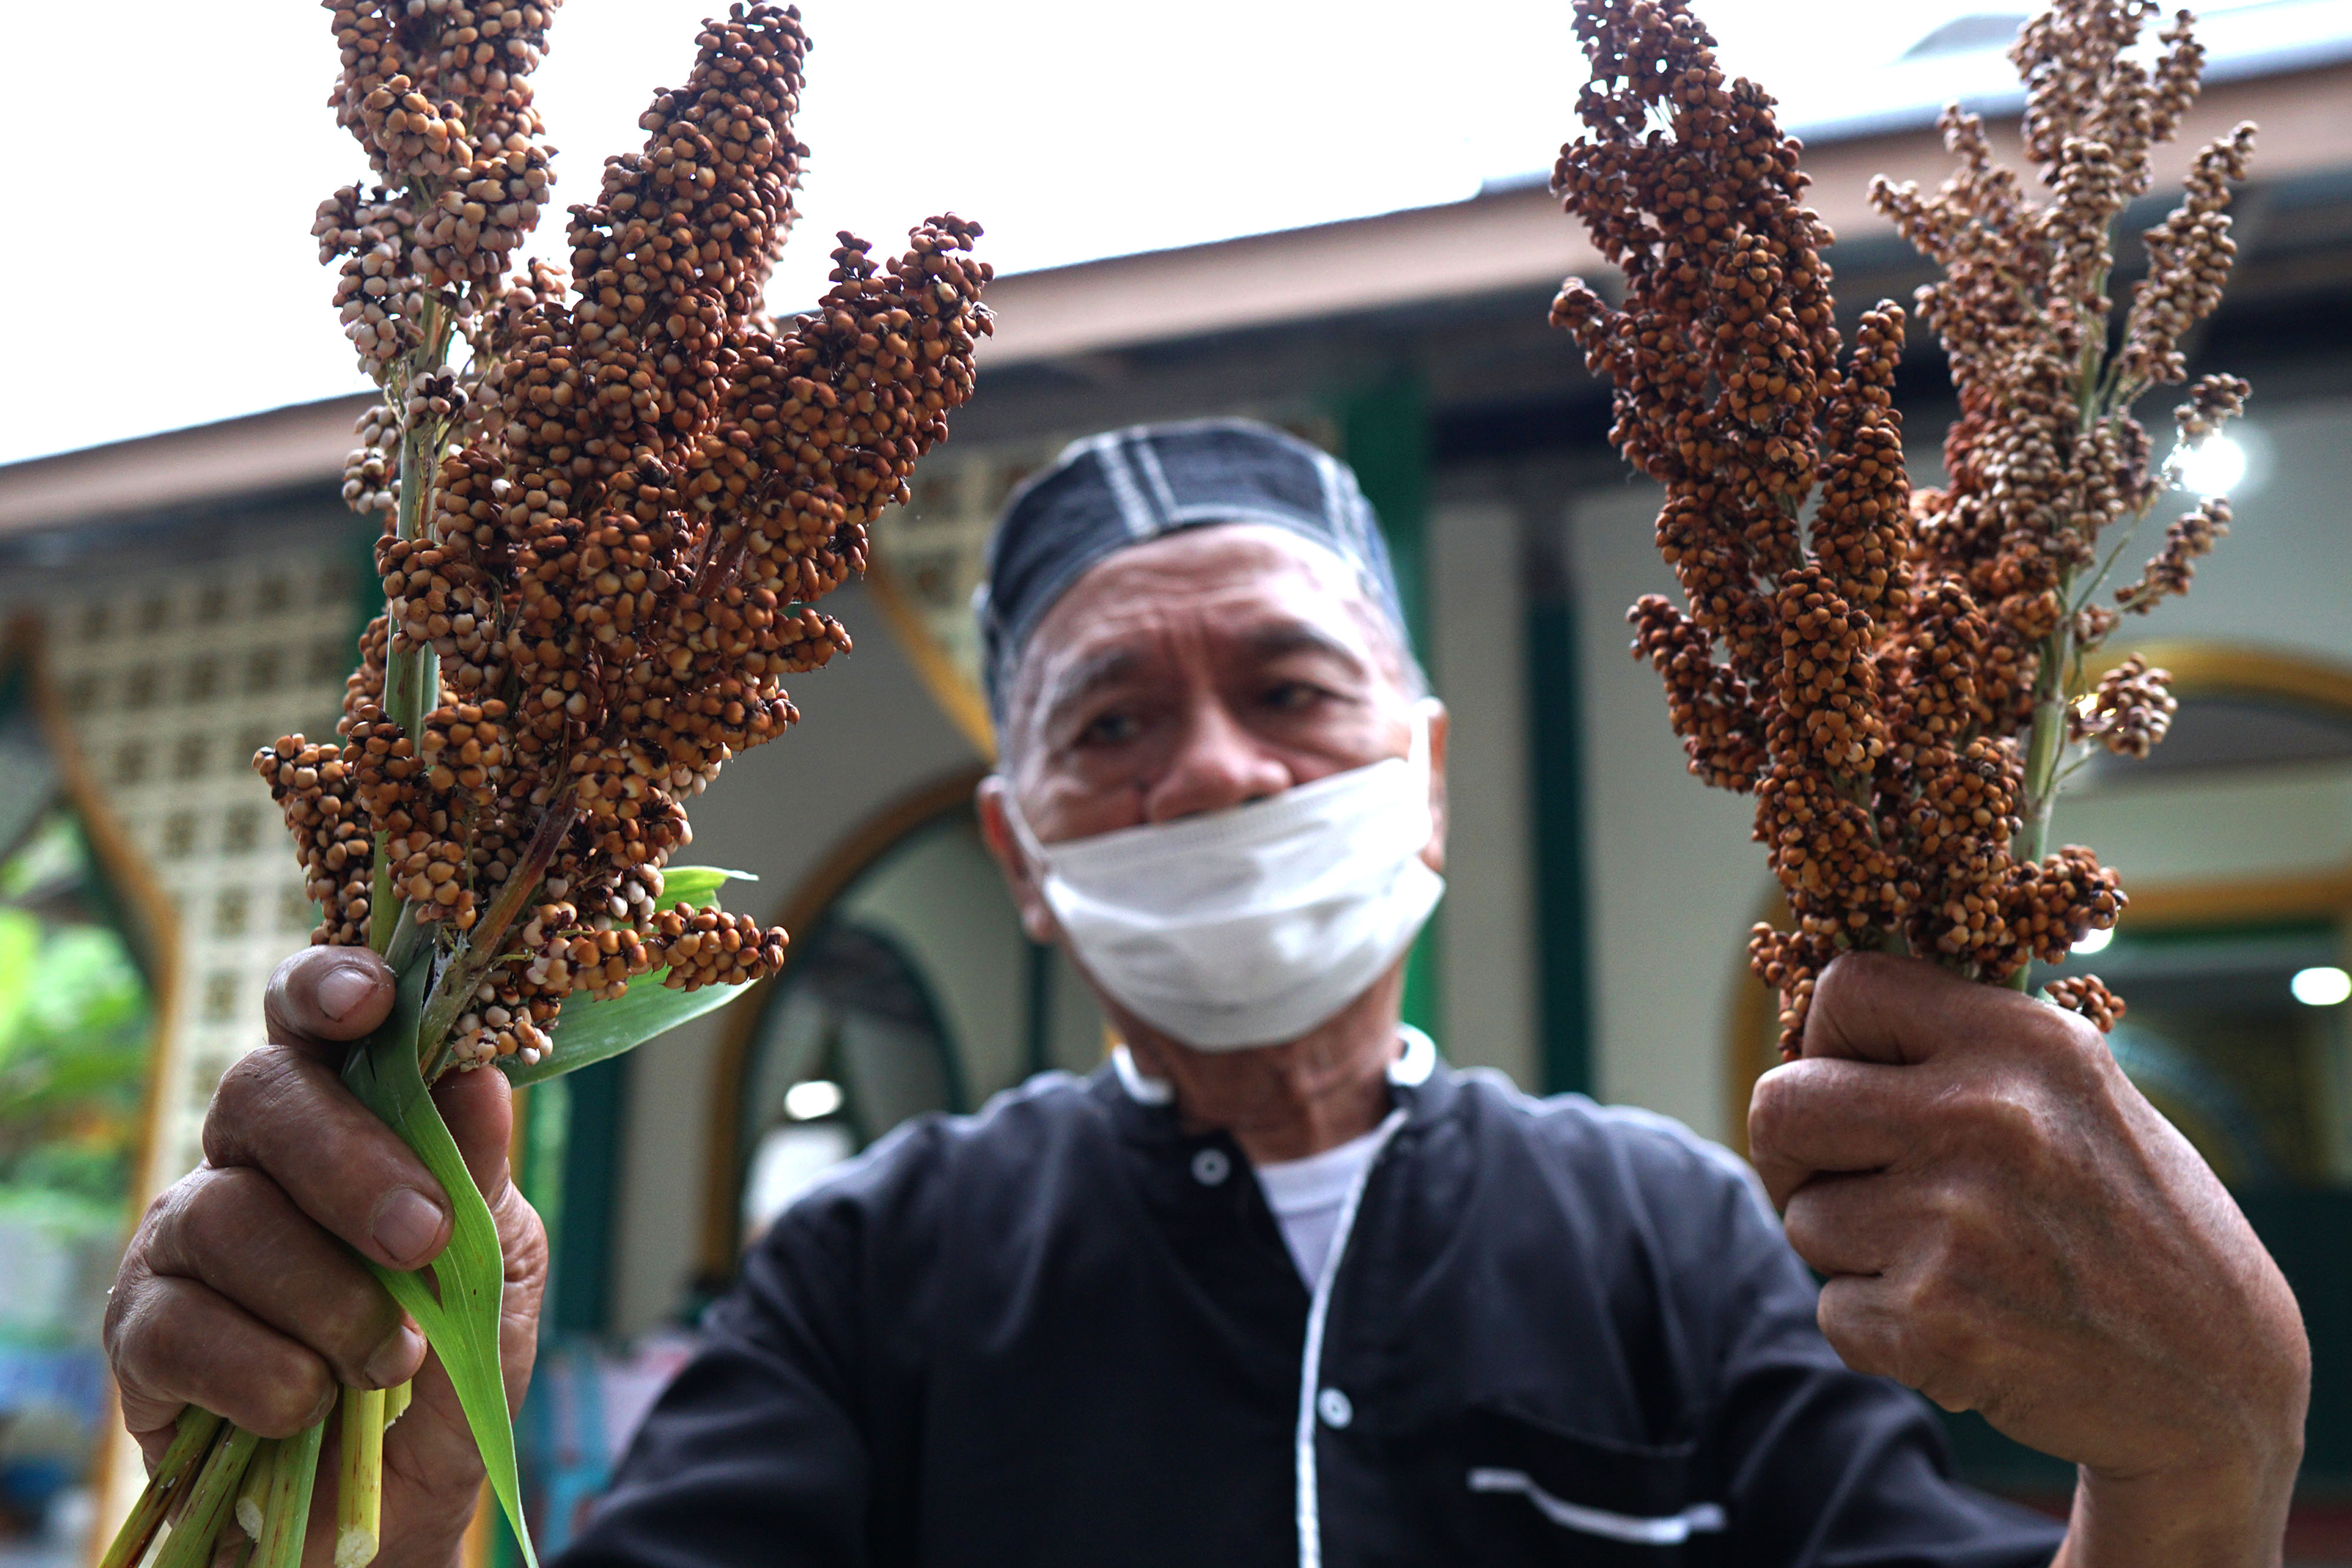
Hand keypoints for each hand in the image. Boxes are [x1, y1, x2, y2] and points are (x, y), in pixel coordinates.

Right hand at [105, 946, 547, 1567]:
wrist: (403, 1496)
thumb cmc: (449, 1359)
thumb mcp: (495, 1263)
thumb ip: (480, 1172)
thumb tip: (479, 1074)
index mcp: (343, 1116)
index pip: (309, 1018)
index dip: (326, 987)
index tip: (369, 998)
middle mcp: (251, 1158)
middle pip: (261, 1095)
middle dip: (350, 1163)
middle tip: (421, 1238)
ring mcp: (185, 1240)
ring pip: (228, 1215)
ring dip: (328, 1297)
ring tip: (390, 1362)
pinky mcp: (142, 1335)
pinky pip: (183, 1328)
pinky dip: (267, 1371)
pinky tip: (311, 1403)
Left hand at [1748, 953, 2307, 1567]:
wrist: (2219, 1375)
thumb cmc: (2127, 1220)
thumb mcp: (2072, 1093)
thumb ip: (1960, 1050)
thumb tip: (1818, 1022)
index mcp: (2020, 1042)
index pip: (1845, 989)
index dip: (1825, 1043)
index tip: (1849, 1088)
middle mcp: (1983, 1119)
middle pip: (1780, 1105)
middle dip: (1794, 1154)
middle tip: (1838, 1183)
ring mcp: (1955, 1223)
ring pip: (1805, 1220)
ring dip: (1852, 1252)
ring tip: (1949, 1264)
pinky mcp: (1935, 1322)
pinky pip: (1833, 1311)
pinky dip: (1878, 1330)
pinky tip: (1963, 1326)